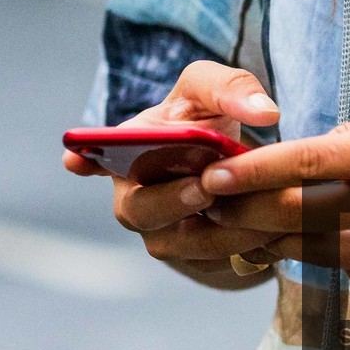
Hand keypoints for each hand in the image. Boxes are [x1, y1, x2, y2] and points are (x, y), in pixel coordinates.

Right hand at [64, 61, 282, 285]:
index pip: (93, 159)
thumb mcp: (214, 92)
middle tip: (204, 189)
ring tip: (259, 214)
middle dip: (171, 200)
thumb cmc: (208, 122)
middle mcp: (136, 200)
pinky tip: (274, 231)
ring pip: (180, 244)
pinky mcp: (195, 260)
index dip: (84, 161)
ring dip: (218, 231)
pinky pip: (214, 262)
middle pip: (139, 211)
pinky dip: (242, 248)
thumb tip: (265, 112)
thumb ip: (232, 87)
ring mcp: (162, 235)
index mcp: (127, 154)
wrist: (239, 169)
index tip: (75, 160)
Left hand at [186, 97, 349, 297]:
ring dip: (278, 238)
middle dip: (247, 211)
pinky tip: (328, 239)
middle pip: (300, 215)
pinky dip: (331, 255)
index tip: (213, 174)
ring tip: (249, 223)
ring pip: (317, 250)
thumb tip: (307, 152)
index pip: (311, 163)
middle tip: (210, 205)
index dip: (255, 172)